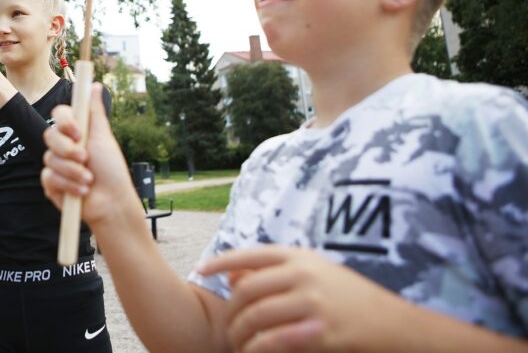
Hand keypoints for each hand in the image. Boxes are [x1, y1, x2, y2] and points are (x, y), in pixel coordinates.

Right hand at [40, 83, 139, 229]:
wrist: (111, 203)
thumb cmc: (112, 171)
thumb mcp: (104, 138)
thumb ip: (94, 112)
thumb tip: (95, 85)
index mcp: (77, 132)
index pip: (59, 114)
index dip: (65, 121)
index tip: (78, 132)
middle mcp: (64, 146)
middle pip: (50, 135)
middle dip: (68, 150)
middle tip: (85, 159)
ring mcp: (56, 165)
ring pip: (50, 158)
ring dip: (73, 171)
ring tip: (89, 179)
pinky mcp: (51, 184)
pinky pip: (49, 177)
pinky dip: (68, 184)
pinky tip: (81, 191)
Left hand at [198, 245, 412, 352]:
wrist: (396, 323)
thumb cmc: (350, 298)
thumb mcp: (313, 273)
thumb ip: (273, 272)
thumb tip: (232, 274)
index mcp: (300, 257)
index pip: (250, 254)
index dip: (222, 261)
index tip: (201, 269)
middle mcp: (303, 275)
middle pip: (247, 290)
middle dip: (230, 311)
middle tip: (226, 328)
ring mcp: (312, 302)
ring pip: (256, 317)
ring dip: (240, 334)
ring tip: (237, 345)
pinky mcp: (320, 332)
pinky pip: (274, 341)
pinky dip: (258, 349)